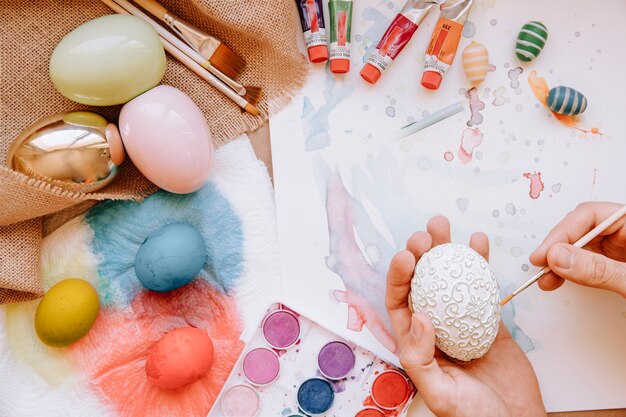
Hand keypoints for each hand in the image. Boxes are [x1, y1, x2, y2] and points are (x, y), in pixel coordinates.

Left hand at [386, 216, 545, 416]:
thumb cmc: (476, 415)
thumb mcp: (440, 393)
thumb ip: (421, 358)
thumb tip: (419, 317)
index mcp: (415, 341)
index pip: (399, 301)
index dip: (398, 275)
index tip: (408, 255)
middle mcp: (435, 324)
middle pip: (422, 281)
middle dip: (419, 253)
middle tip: (425, 233)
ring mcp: (461, 317)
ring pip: (448, 277)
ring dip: (444, 249)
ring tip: (442, 225)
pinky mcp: (487, 315)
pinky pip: (480, 283)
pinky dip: (478, 260)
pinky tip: (477, 241)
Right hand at [529, 202, 625, 295]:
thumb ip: (598, 268)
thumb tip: (559, 257)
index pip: (590, 215)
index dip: (563, 232)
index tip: (546, 254)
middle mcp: (625, 232)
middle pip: (581, 227)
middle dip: (557, 247)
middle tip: (541, 264)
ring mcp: (621, 247)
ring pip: (581, 243)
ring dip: (559, 260)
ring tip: (545, 277)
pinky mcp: (616, 263)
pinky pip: (586, 259)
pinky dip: (570, 269)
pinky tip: (559, 277)